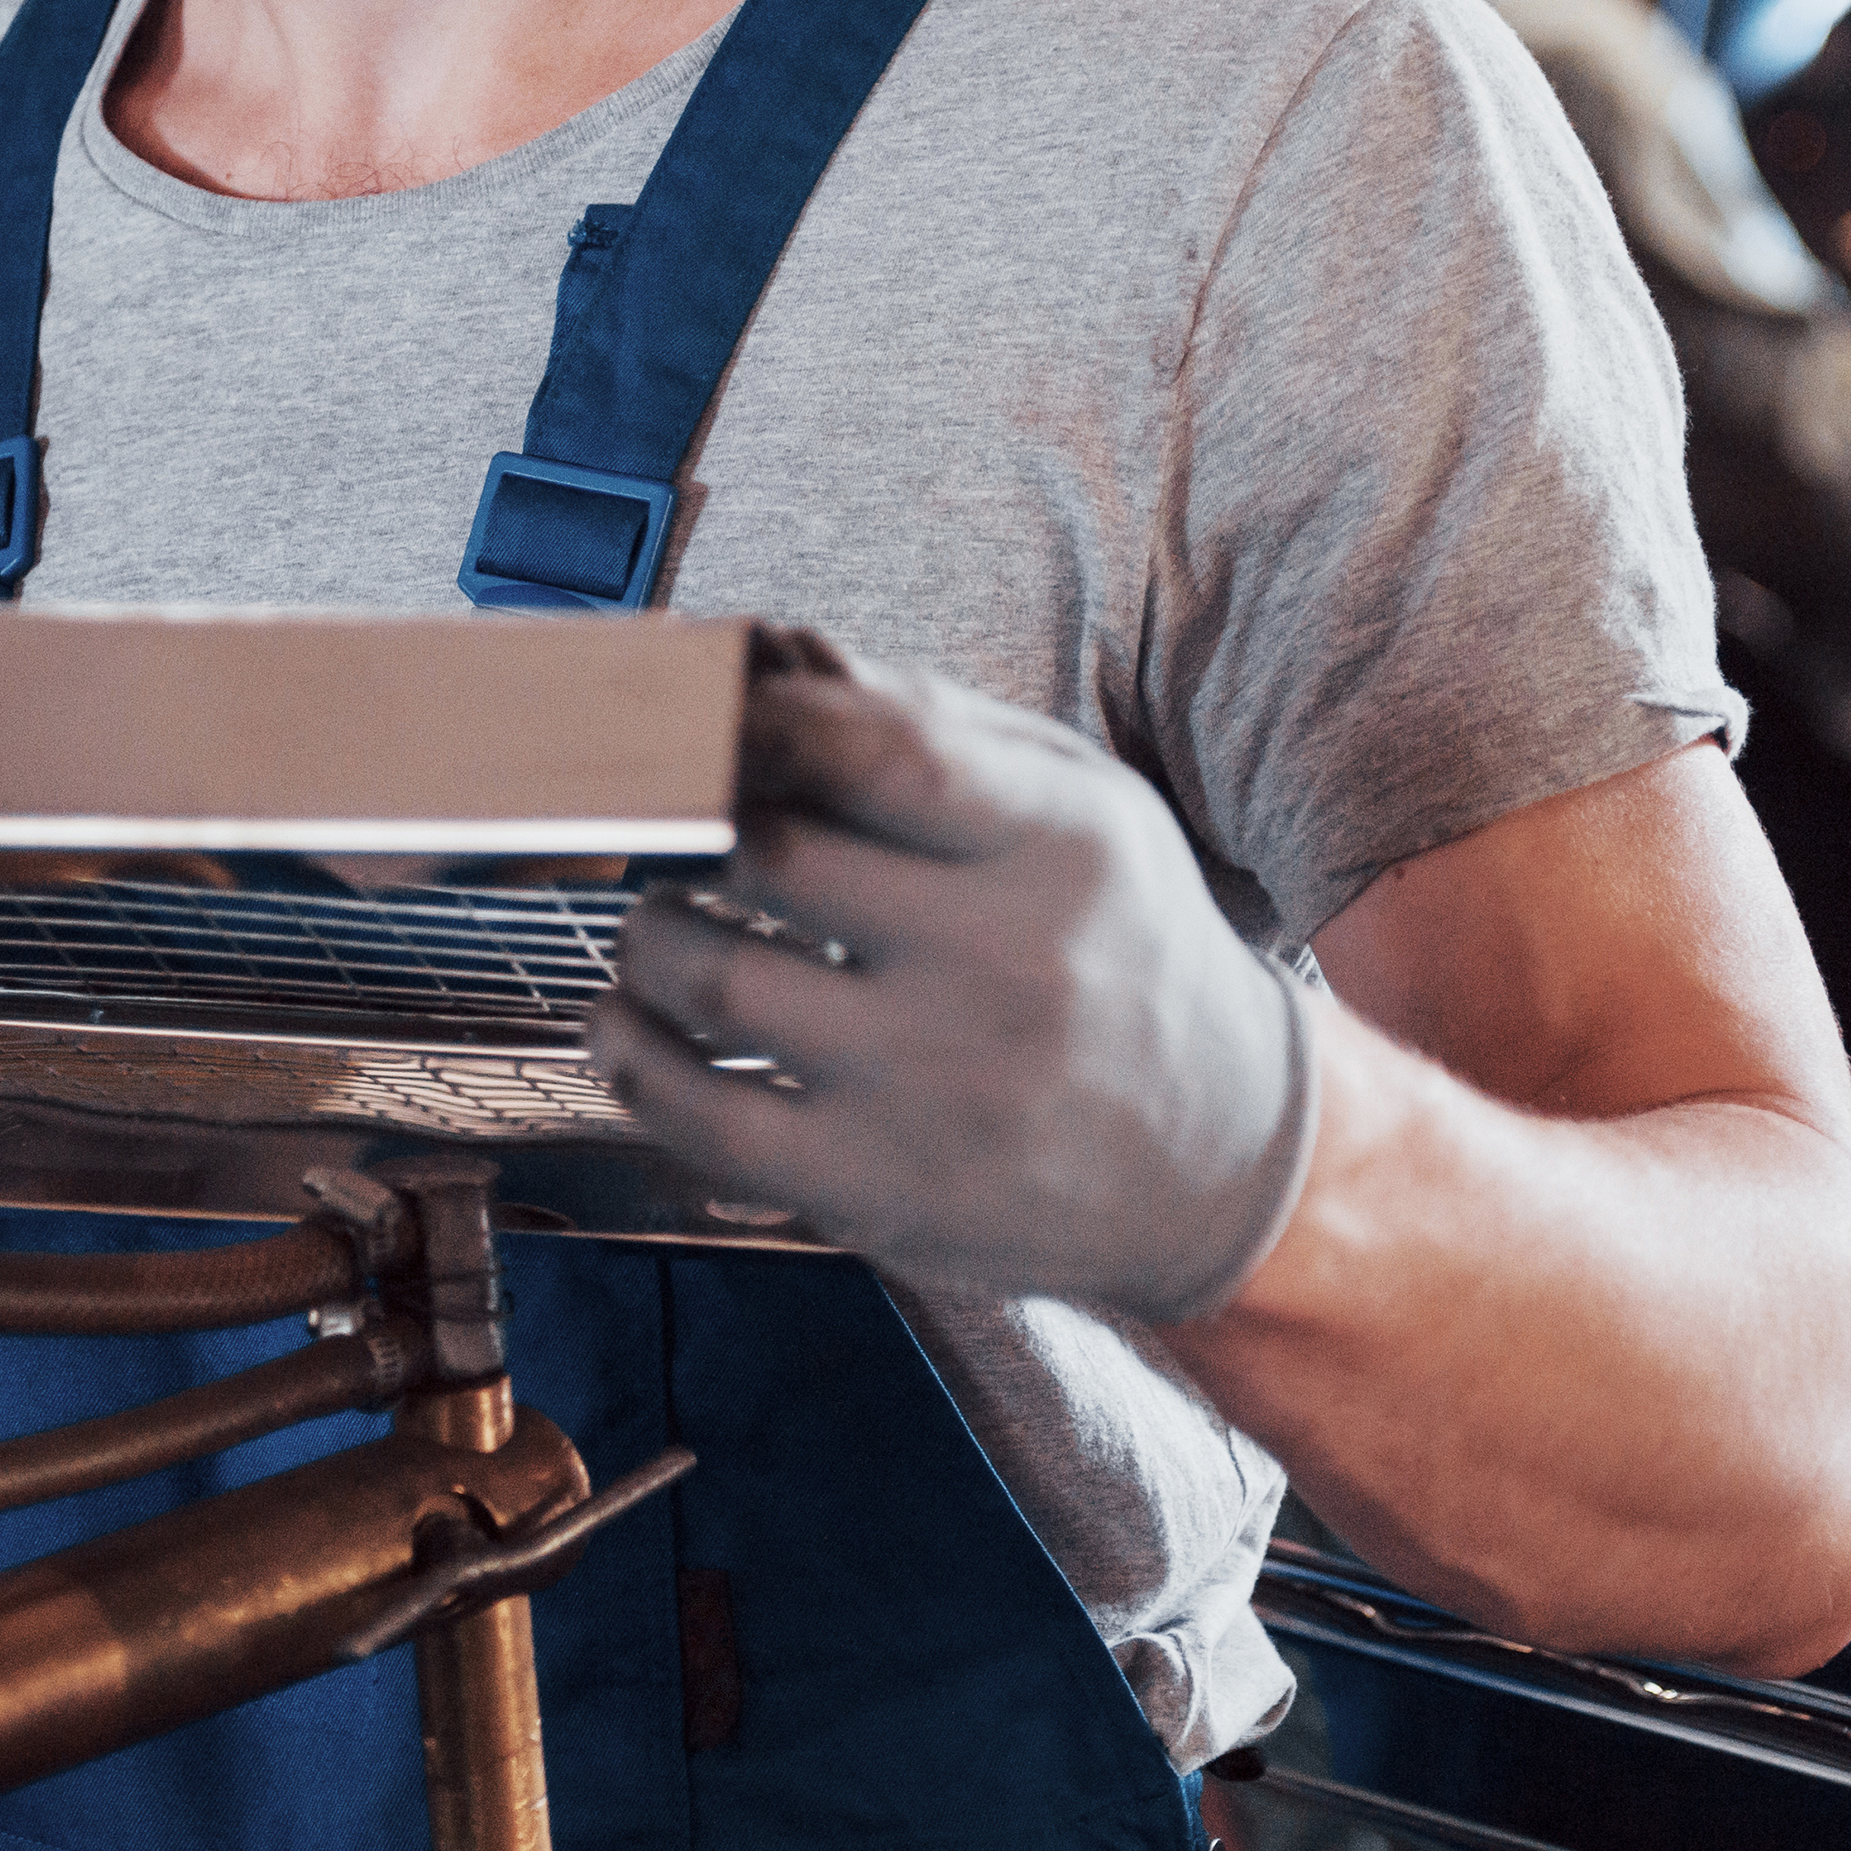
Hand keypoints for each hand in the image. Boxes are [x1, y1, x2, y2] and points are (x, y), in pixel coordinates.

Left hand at [589, 637, 1316, 1324]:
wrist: (1219, 1161)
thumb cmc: (1116, 950)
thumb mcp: (1076, 813)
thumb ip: (928, 727)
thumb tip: (759, 658)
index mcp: (1065, 846)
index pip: (882, 752)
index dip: (756, 719)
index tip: (697, 717)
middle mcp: (1012, 965)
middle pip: (773, 853)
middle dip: (691, 828)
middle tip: (678, 832)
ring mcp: (942, 1089)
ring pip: (717, 982)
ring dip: (650, 937)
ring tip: (663, 929)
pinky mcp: (880, 1192)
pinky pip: (701, 1116)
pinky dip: (631, 1055)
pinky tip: (634, 1023)